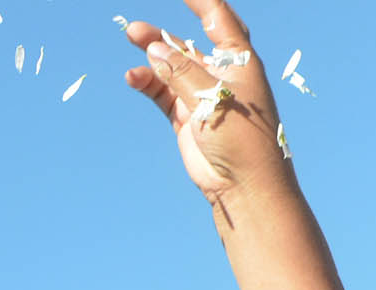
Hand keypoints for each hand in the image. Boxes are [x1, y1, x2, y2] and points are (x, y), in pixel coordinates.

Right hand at [122, 0, 290, 209]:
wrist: (243, 185)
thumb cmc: (241, 137)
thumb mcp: (212, 95)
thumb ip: (181, 70)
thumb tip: (154, 47)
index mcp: (239, 62)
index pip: (219, 18)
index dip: (199, 1)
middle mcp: (220, 75)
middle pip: (188, 43)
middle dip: (164, 33)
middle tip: (134, 27)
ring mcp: (201, 97)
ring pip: (171, 67)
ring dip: (152, 55)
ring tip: (131, 39)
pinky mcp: (187, 119)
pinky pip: (162, 93)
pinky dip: (148, 83)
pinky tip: (133, 77)